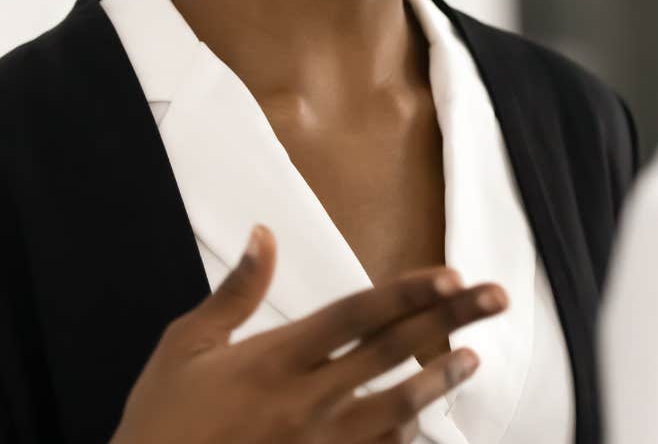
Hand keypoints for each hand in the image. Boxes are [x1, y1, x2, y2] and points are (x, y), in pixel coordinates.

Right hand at [109, 225, 507, 443]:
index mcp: (274, 358)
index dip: (408, 292)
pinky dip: (405, 436)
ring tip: (472, 356)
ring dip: (440, 380)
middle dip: (450, 320)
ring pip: (398, 408)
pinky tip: (425, 421)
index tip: (452, 275)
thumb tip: (263, 234)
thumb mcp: (185, 348)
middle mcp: (305, 400)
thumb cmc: (161, 422)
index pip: (356, 314)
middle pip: (393, 352)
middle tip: (496, 297)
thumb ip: (234, 292)